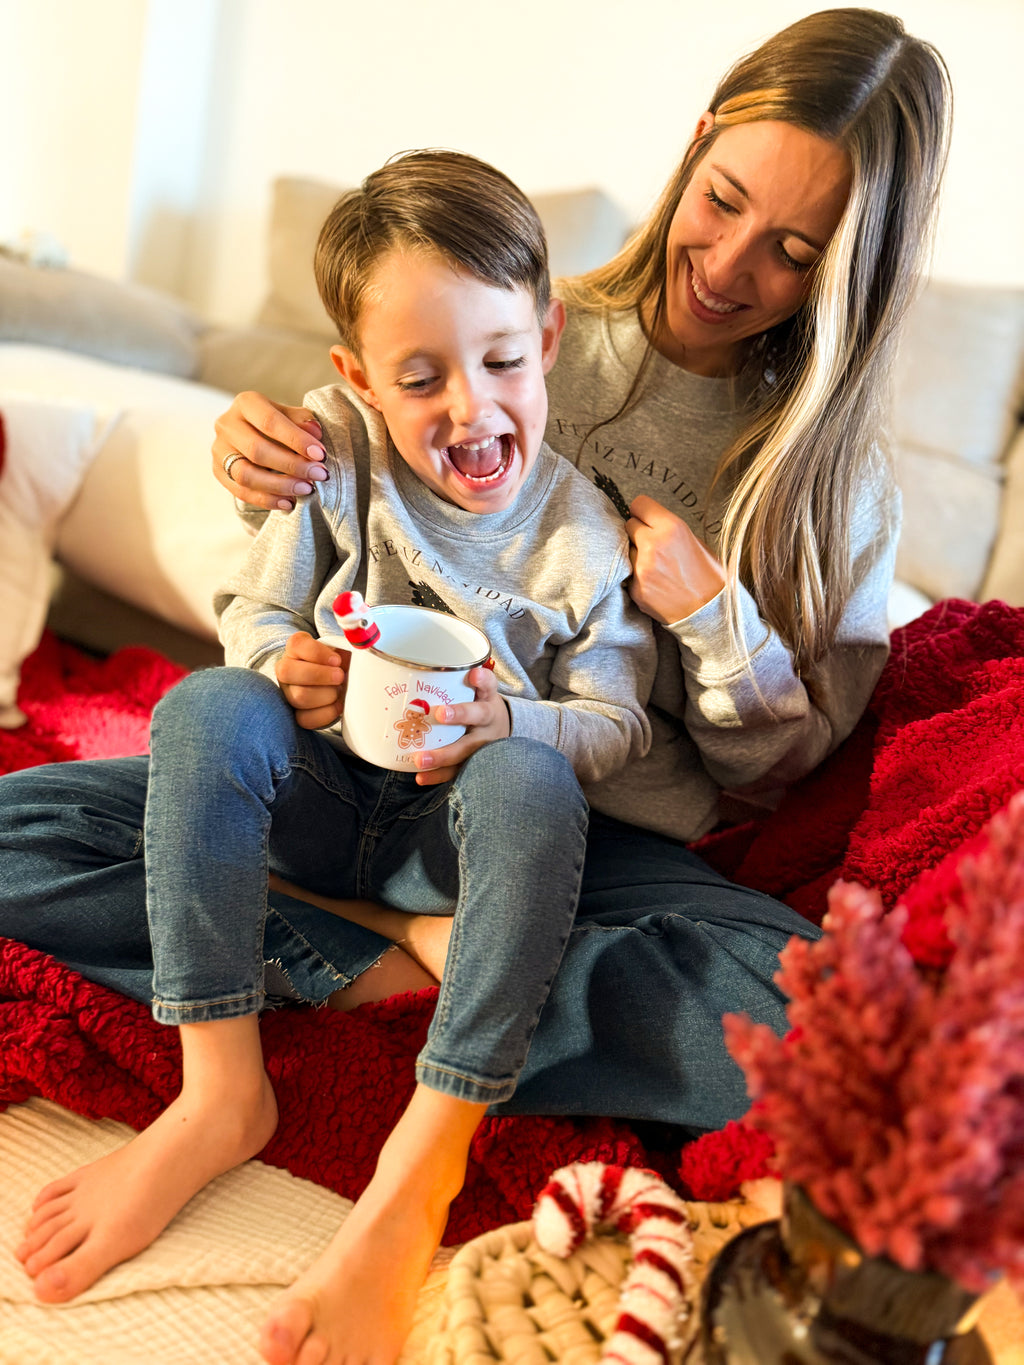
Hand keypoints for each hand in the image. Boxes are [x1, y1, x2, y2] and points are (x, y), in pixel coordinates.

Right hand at [212, 391, 328, 511]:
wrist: (256, 435)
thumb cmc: (279, 424)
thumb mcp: (292, 416)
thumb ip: (303, 422)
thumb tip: (314, 433)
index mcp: (246, 403)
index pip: (270, 422)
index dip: (296, 440)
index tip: (320, 455)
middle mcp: (227, 424)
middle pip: (256, 450)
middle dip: (292, 465)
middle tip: (318, 475)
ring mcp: (219, 449)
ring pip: (246, 474)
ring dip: (279, 485)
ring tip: (305, 489)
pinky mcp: (218, 471)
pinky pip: (240, 491)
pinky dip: (266, 500)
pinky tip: (288, 503)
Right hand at [276, 631, 346, 729]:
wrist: (341, 683)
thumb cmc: (340, 664)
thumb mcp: (343, 650)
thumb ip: (348, 646)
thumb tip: (360, 650)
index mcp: (296, 648)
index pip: (296, 644)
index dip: (317, 653)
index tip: (337, 660)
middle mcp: (286, 669)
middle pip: (288, 672)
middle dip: (320, 675)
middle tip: (340, 677)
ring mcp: (288, 692)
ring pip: (298, 696)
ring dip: (326, 695)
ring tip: (340, 691)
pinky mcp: (296, 714)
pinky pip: (305, 718)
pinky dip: (326, 713)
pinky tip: (338, 706)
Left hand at [412, 665, 509, 785]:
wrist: (501, 732)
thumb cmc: (477, 707)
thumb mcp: (474, 692)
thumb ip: (451, 681)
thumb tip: (408, 668)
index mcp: (487, 699)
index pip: (488, 685)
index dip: (482, 680)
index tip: (473, 674)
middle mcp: (488, 720)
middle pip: (479, 716)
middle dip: (460, 715)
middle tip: (439, 714)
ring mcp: (484, 744)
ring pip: (467, 750)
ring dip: (444, 755)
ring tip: (420, 759)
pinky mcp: (476, 763)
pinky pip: (458, 770)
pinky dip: (439, 775)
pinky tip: (421, 777)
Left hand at [625, 494, 725, 623]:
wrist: (709, 612)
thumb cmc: (708, 576)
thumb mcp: (695, 542)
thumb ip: (669, 529)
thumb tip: (650, 522)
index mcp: (672, 528)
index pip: (639, 504)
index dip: (642, 512)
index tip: (645, 518)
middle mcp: (653, 544)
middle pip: (629, 525)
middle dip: (638, 532)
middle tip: (651, 544)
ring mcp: (642, 568)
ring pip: (627, 550)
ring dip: (636, 555)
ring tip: (657, 567)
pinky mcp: (635, 588)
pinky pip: (629, 573)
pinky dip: (638, 576)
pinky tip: (655, 583)